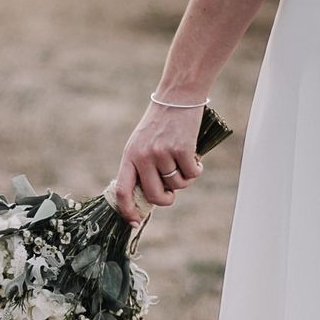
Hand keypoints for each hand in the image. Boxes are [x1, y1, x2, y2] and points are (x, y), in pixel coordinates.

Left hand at [114, 102, 203, 225]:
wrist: (177, 97)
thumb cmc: (159, 124)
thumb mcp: (141, 144)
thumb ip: (141, 168)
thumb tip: (148, 198)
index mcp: (129, 156)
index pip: (122, 190)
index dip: (127, 210)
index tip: (134, 222)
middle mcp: (143, 156)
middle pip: (154, 196)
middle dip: (166, 199)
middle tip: (171, 192)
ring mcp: (162, 153)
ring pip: (177, 185)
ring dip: (184, 178)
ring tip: (183, 160)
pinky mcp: (182, 148)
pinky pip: (192, 174)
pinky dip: (197, 169)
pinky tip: (194, 156)